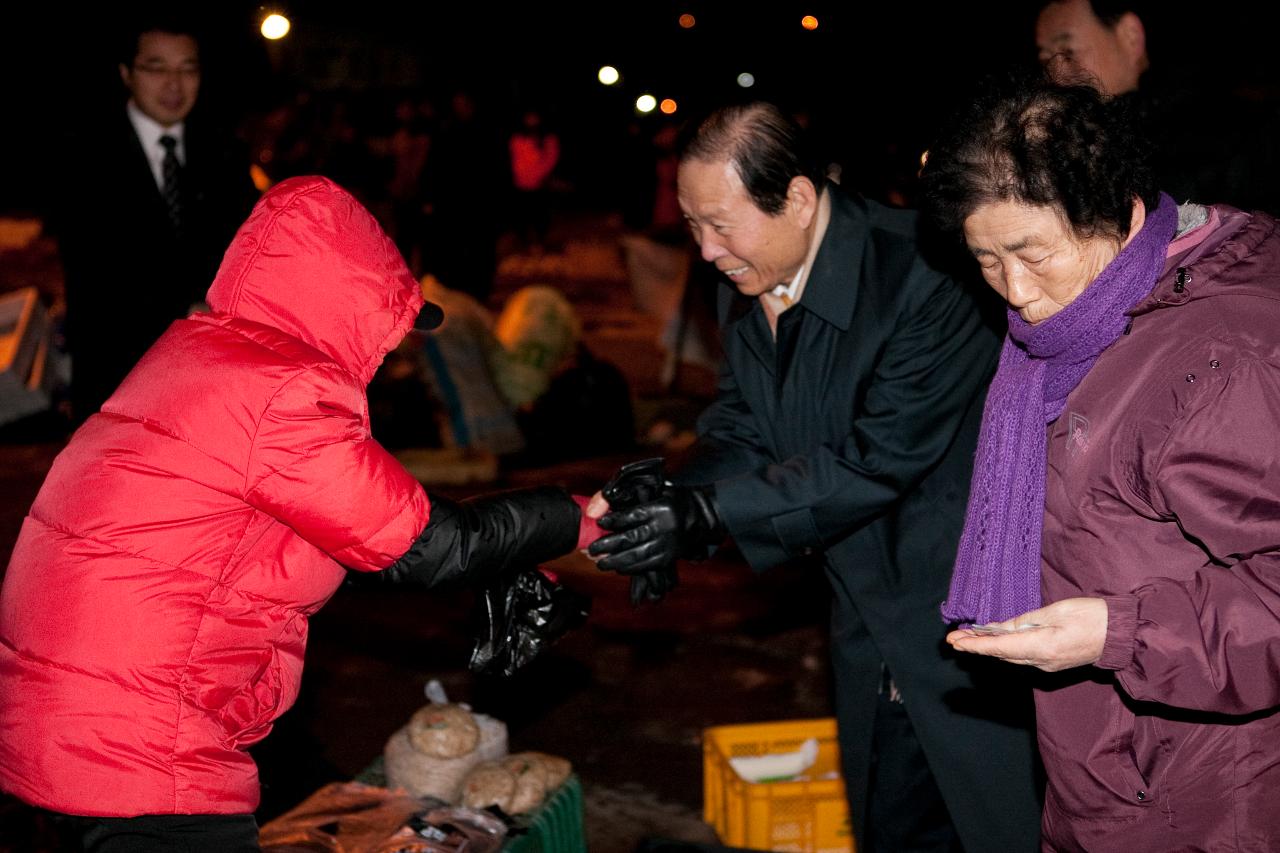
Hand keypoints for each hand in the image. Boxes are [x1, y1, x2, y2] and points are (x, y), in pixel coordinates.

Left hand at [587, 483, 722, 574]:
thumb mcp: (655, 489)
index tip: (600, 523)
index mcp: (661, 508)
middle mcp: (666, 527)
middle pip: (632, 538)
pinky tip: (617, 567)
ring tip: (600, 563)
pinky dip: (630, 568)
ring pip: (637, 555)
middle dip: (609, 545)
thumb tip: (597, 509)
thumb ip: (624, 494)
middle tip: (592, 548)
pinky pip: (646, 565)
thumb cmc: (672, 499)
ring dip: (616, 561)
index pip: (633, 515)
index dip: (614, 520)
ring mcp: (668, 545)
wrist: (702, 516)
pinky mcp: (669, 558)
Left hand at [946, 597, 1107, 671]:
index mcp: (1042, 647)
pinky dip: (1005, 649)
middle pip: (1001, 654)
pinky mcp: (1053, 662)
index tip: (955, 641)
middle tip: (953, 640)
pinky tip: (995, 641)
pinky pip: (1023, 656)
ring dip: (989, 648)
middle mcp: (1042, 661)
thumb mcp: (1055, 611)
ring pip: (1011, 656)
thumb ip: (1026, 621)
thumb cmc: (1092, 617)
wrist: (1122, 635)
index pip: (999, 647)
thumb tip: (1003, 627)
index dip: (975, 645)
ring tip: (967, 639)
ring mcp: (1048, 664)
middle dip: (976, 647)